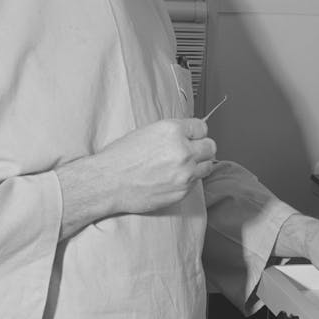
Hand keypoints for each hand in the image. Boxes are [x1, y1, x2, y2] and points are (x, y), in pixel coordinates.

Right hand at [94, 118, 215, 212]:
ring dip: (199, 164)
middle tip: (192, 152)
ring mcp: (185, 172)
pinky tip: (174, 178)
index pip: (202, 127)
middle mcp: (182, 150)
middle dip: (202, 148)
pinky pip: (196, 182)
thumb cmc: (121, 158)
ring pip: (208, 165)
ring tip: (183, 166)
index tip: (192, 137)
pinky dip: (189, 180)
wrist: (108, 183)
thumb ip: (171, 133)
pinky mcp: (183, 190)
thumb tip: (186, 135)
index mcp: (172, 130)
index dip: (196, 133)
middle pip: (210, 146)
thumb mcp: (147, 132)